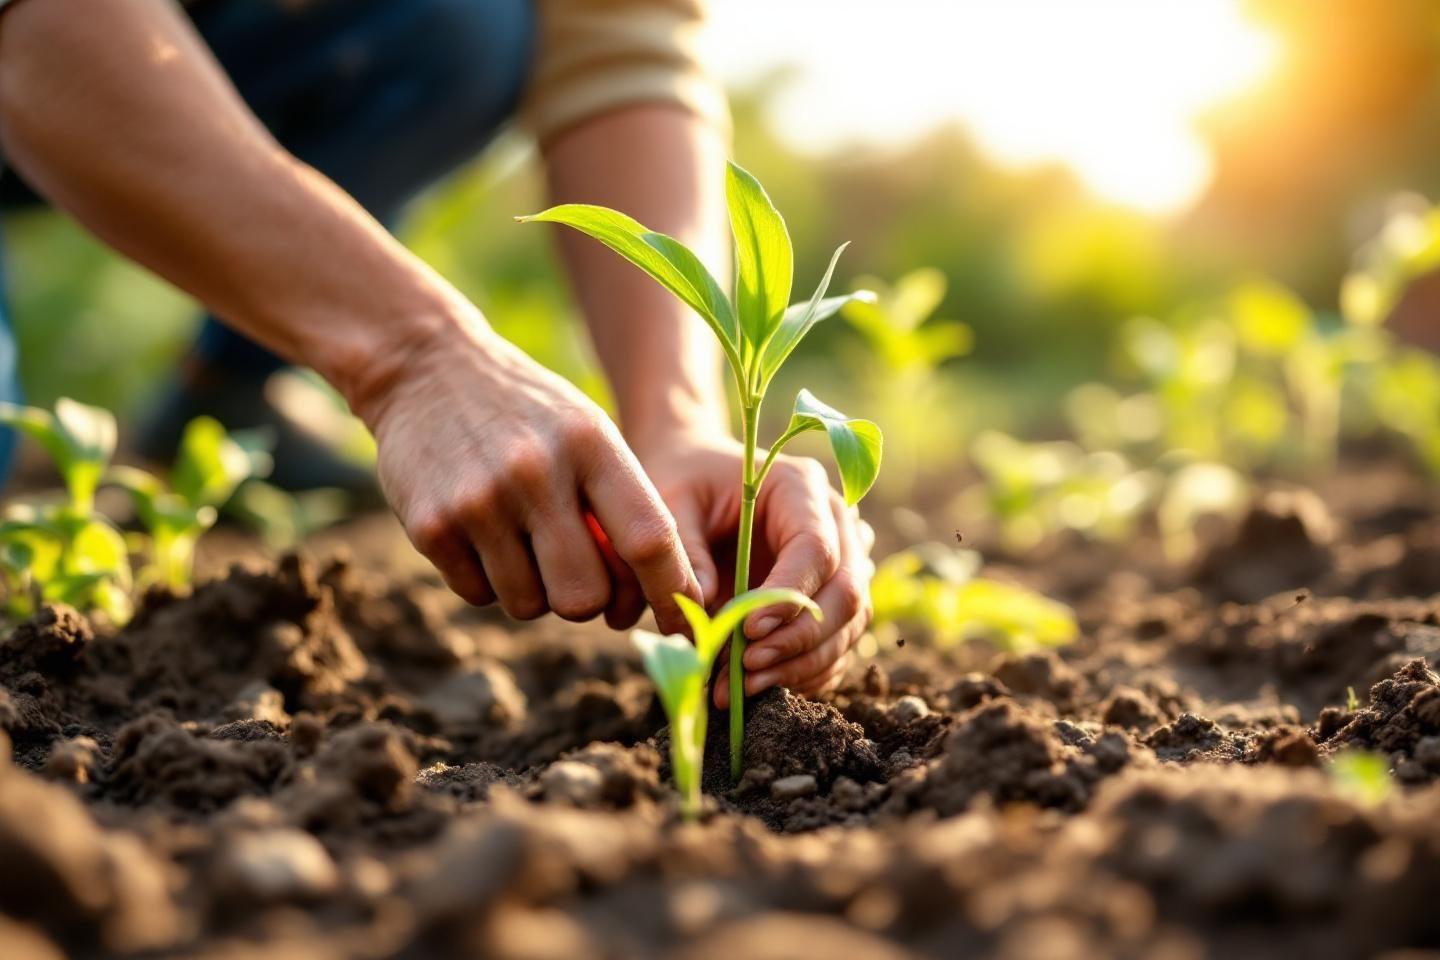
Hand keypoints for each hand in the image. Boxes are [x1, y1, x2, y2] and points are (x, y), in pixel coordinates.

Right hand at [354, 314, 701, 634]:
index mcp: (590, 443)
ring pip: (530, 606)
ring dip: (534, 591)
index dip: (670, 590)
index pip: (648, 539)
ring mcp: (478, 501)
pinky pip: (479, 596)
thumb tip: (663, 592)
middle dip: (588, 600)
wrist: (425, 370)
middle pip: (585, 596)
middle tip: (575, 569)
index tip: (682, 618)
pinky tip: (482, 533)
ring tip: (522, 539)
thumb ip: (622, 503)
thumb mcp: (587, 432)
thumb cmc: (529, 414)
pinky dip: (487, 581)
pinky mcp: (430, 526)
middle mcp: (535, 472)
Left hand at [636, 432, 875, 705]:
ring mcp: (843, 562)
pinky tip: (760, 685)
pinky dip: (804, 672)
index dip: (789, 597)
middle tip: (746, 667)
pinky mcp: (831, 597)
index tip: (747, 632)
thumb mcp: (671, 504)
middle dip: (798, 640)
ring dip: (800, 665)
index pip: (816, 550)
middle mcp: (836, 524)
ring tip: (742, 686)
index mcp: (801, 487)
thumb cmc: (684, 486)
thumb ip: (686, 553)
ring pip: (849, 626)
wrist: (695, 482)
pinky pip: (837, 644)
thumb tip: (702, 614)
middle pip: (846, 593)